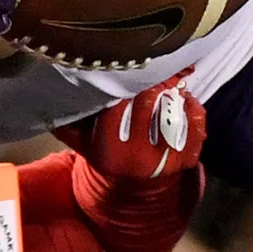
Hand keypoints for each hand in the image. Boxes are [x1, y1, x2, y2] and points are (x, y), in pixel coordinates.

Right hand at [54, 70, 204, 179]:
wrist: (130, 190)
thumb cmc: (103, 151)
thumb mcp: (80, 138)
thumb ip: (70, 115)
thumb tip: (55, 81)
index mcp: (108, 150)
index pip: (117, 104)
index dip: (122, 79)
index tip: (125, 61)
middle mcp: (137, 157)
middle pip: (148, 101)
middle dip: (149, 79)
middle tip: (150, 63)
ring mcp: (165, 160)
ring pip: (173, 111)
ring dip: (172, 91)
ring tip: (167, 80)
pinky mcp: (186, 161)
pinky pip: (196, 126)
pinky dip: (193, 108)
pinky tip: (185, 98)